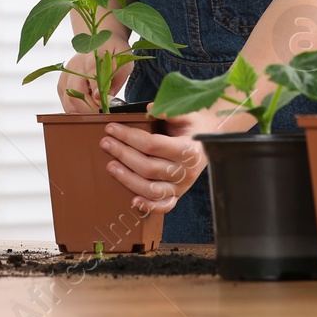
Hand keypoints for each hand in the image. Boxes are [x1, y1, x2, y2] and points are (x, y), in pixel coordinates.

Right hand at [57, 41, 132, 112]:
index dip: (96, 92)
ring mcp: (66, 76)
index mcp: (91, 59)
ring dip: (82, 112)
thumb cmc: (113, 51)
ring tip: (96, 113)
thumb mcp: (123, 60)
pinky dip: (76, 110)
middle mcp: (74, 67)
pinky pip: (66, 103)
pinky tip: (87, 109)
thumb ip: (117, 78)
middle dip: (89, 109)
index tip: (102, 103)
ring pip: (68, 102)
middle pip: (75, 94)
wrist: (99, 40)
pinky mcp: (62, 84)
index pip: (91, 76)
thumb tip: (108, 98)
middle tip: (102, 115)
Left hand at [99, 108, 238, 214]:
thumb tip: (150, 109)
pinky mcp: (178, 195)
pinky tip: (133, 201)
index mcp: (188, 150)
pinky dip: (149, 206)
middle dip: (123, 154)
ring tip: (110, 166)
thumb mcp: (187, 113)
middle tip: (105, 143)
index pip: (152, 145)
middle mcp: (186, 171)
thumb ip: (169, 111)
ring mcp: (182, 187)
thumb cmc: (194, 126)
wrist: (211, 141)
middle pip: (148, 167)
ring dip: (127, 179)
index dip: (129, 136)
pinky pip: (164, 206)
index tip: (112, 128)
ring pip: (151, 189)